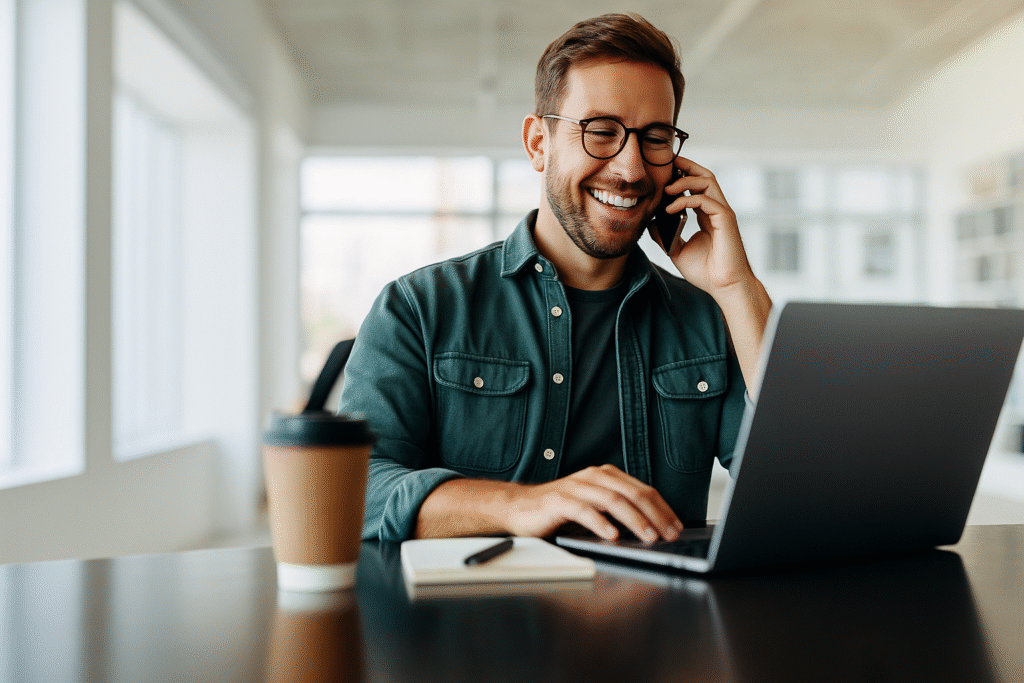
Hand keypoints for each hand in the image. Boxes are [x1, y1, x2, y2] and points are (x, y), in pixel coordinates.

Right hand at [505, 465, 682, 542]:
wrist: (520, 508)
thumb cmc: (560, 510)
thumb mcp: (595, 506)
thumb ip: (618, 511)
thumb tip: (651, 529)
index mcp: (605, 476)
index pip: (642, 490)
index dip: (662, 508)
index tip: (676, 527)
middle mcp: (593, 477)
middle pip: (632, 494)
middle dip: (655, 515)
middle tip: (668, 534)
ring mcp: (576, 487)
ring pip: (613, 500)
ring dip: (634, 520)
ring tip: (648, 537)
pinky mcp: (559, 501)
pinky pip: (584, 510)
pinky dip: (600, 523)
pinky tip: (612, 535)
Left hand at [648, 157, 754, 297]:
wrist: (724, 286)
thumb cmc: (706, 272)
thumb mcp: (677, 250)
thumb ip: (664, 235)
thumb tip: (650, 222)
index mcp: (707, 215)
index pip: (697, 186)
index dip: (683, 175)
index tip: (665, 172)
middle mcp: (716, 210)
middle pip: (705, 176)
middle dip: (686, 166)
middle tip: (667, 165)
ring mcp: (722, 213)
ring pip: (707, 181)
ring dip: (685, 181)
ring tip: (666, 188)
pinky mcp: (725, 220)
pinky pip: (705, 200)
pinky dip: (686, 200)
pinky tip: (671, 208)